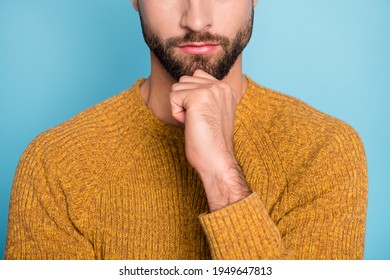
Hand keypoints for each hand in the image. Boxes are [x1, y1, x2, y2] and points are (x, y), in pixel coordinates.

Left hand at [170, 70, 250, 210]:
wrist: (217, 159)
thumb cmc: (211, 142)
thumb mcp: (212, 112)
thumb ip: (204, 95)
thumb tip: (184, 84)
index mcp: (227, 89)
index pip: (197, 76)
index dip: (191, 98)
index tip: (204, 117)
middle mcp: (221, 86)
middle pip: (184, 81)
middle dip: (185, 101)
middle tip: (200, 121)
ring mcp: (211, 89)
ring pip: (177, 88)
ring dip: (180, 107)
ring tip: (196, 122)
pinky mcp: (198, 96)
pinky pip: (173, 98)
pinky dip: (177, 114)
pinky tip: (191, 124)